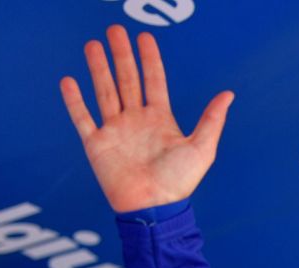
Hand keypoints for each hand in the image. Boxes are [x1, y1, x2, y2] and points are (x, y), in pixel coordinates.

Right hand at [59, 25, 233, 212]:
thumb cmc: (180, 182)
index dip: (149, 60)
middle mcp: (136, 121)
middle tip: (114, 29)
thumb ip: (212, 120)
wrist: (154, 207)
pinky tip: (69, 80)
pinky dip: (74, 101)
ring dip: (98, 68)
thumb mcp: (202, 148)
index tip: (145, 37)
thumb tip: (229, 94)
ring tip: (92, 45)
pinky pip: (82, 118)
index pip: (153, 81)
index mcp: (160, 120)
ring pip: (104, 92)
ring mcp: (115, 131)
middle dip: (121, 55)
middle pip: (126, 80)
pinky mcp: (97, 144)